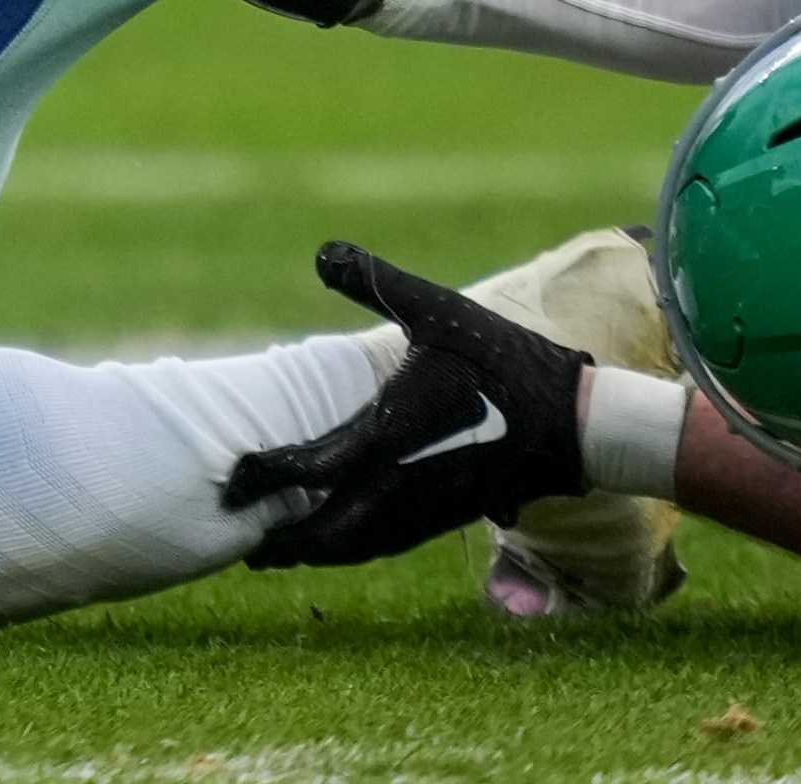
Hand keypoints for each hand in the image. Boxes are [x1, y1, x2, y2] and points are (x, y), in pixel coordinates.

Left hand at [223, 243, 593, 568]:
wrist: (569, 422)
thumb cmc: (501, 361)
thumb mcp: (439, 311)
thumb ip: (378, 281)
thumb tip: (323, 250)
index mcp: (387, 435)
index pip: (306, 470)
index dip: (262, 477)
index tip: (230, 477)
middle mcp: (396, 484)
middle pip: (315, 531)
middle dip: (273, 534)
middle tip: (237, 523)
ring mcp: (418, 510)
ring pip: (346, 547)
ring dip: (305, 550)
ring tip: (271, 545)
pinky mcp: (439, 519)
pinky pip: (376, 546)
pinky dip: (343, 549)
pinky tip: (332, 538)